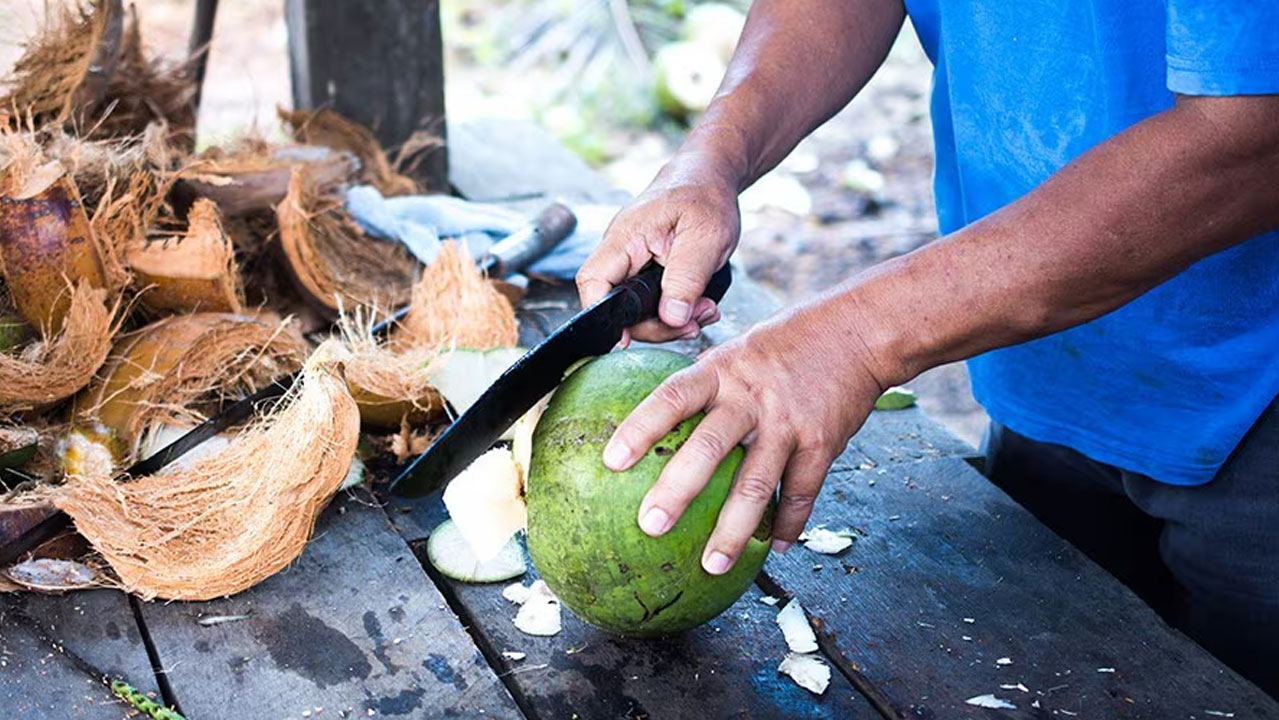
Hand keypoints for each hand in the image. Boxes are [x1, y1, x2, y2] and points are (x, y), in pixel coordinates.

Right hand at [577, 150, 741, 342]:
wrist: (711, 176)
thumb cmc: (706, 196)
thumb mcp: (706, 237)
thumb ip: (687, 278)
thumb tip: (671, 317)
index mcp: (624, 237)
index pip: (592, 282)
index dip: (602, 315)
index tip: (626, 339)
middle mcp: (621, 251)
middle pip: (616, 305)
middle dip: (656, 325)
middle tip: (694, 323)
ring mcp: (632, 262)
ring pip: (636, 309)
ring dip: (670, 320)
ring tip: (705, 311)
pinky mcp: (647, 270)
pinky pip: (651, 301)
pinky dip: (675, 310)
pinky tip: (699, 307)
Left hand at [601, 296, 886, 573]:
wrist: (858, 332)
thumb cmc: (787, 343)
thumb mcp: (737, 349)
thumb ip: (705, 384)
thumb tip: (658, 417)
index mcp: (722, 372)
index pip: (672, 398)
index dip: (641, 428)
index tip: (611, 460)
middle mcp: (751, 398)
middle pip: (709, 447)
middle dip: (678, 490)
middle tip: (651, 526)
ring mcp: (788, 423)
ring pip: (756, 483)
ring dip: (734, 530)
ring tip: (711, 564)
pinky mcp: (821, 444)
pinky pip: (801, 492)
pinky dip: (789, 523)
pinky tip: (776, 548)